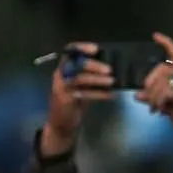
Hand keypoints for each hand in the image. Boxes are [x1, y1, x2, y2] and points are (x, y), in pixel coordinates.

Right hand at [40, 42, 112, 156]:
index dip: (81, 47)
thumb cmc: (72, 102)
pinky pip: (83, 94)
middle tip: (109, 69)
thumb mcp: (79, 86)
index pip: (70, 52)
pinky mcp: (65, 100)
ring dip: (97, 79)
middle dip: (93, 65)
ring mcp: (61, 88)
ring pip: (79, 78)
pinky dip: (98, 94)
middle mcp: (60, 75)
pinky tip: (110, 95)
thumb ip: (89, 75)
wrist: (60, 124)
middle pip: (76, 64)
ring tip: (112, 81)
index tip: (96, 48)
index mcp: (64, 68)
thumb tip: (110, 67)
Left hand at [135, 33, 172, 155]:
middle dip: (150, 80)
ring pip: (163, 78)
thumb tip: (138, 95)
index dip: (167, 44)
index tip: (155, 36)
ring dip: (153, 94)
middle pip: (164, 66)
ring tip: (154, 108)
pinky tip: (159, 111)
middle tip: (147, 96)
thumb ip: (155, 99)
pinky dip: (158, 101)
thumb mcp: (169, 108)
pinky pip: (166, 91)